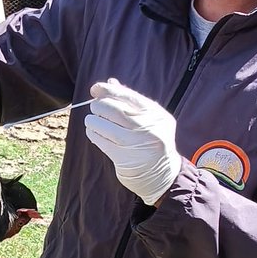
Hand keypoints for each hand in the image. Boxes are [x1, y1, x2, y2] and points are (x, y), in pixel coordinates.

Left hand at [84, 80, 181, 205]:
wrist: (164, 175)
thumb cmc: (154, 142)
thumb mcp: (151, 119)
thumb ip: (131, 101)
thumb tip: (111, 82)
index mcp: (156, 114)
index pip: (128, 96)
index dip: (108, 90)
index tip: (95, 88)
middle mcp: (148, 127)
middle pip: (114, 109)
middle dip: (99, 105)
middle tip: (94, 107)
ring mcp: (136, 143)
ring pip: (104, 124)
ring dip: (93, 120)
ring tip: (92, 120)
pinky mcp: (124, 158)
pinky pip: (101, 141)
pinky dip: (93, 133)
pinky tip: (93, 132)